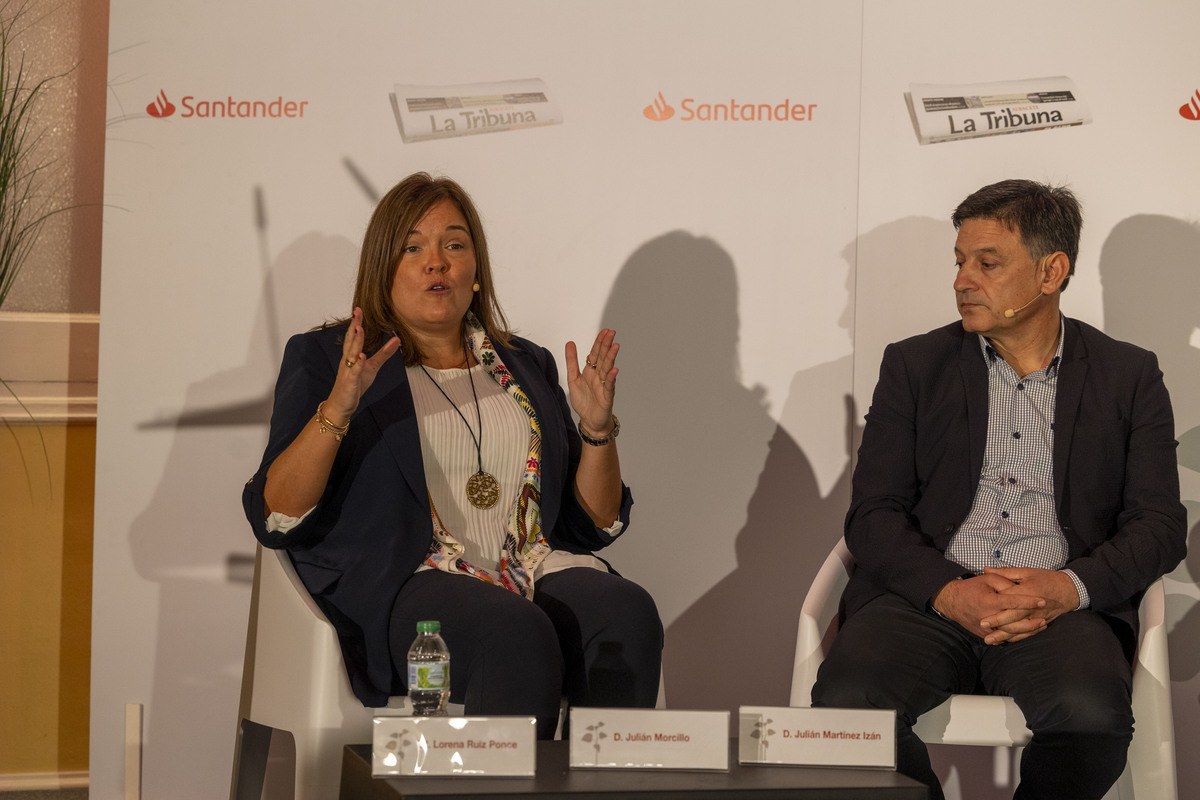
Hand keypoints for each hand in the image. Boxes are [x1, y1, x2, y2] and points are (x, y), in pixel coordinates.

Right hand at [326, 307, 400, 422]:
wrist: (341, 404)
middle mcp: (347, 360)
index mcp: (351, 355)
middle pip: (350, 341)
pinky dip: (357, 364)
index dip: (356, 323)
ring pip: (351, 354)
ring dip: (355, 342)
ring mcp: (347, 371)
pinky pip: (353, 372)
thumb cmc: (355, 384)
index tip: (358, 309)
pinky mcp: (350, 382)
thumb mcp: (372, 367)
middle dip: (354, 326)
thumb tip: (397, 340)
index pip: (354, 336)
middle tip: (357, 312)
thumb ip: (384, 353)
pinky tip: (361, 357)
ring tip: (359, 329)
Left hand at [565, 329, 618, 437]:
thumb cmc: (584, 401)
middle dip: (606, 345)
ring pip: (608, 369)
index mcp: (591, 371)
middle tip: (611, 333)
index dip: (599, 342)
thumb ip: (571, 361)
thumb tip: (570, 343)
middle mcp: (599, 376)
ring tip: (615, 346)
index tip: (604, 331)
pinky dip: (611, 378)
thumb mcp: (573, 378)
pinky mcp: (607, 397)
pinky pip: (609, 386)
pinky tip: (614, 370)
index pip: (596, 353)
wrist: (589, 421)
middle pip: (603, 358)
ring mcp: (604, 385)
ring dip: (611, 357)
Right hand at [932, 573, 1046, 643]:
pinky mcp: (985, 635)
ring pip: (1011, 633)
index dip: (1029, 602)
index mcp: (988, 601)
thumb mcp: (986, 579)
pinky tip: (1029, 632)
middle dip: (1031, 620)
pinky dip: (1018, 636)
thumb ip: (1004, 582)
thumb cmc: (971, 588)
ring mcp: (986, 629)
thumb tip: (1019, 588)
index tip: (1042, 601)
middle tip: (1045, 616)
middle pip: (1014, 622)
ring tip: (1041, 625)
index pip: (1013, 602)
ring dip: (1028, 630)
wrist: (952, 602)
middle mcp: (987, 617)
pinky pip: (1004, 638)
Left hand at [982, 567, 1078, 638]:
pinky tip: (1004, 641)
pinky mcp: (1041, 623)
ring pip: (1019, 630)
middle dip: (997, 624)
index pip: (1010, 602)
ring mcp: (1037, 617)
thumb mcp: (1026, 572)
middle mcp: (1033, 608)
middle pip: (1013, 619)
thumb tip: (986, 569)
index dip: (996, 608)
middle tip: (982, 626)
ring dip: (1004, 636)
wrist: (1069, 590)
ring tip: (989, 640)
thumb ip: (1005, 573)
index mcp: (1028, 592)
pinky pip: (1027, 633)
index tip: (982, 614)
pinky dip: (1015, 638)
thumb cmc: (1046, 578)